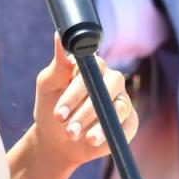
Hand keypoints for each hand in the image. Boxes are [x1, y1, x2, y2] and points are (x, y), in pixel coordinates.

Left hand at [32, 33, 137, 172]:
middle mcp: (110, 79)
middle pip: (106, 89)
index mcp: (92, 66)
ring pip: (117, 109)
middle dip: (85, 111)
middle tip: (66, 127)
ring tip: (75, 137)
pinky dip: (109, 135)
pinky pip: (126, 126)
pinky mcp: (129, 121)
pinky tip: (93, 142)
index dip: (75, 92)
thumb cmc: (51, 107)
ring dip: (96, 125)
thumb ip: (58, 65)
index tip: (59, 112)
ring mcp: (122, 100)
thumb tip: (59, 36)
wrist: (56, 140)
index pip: (90, 70)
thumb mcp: (48, 86)